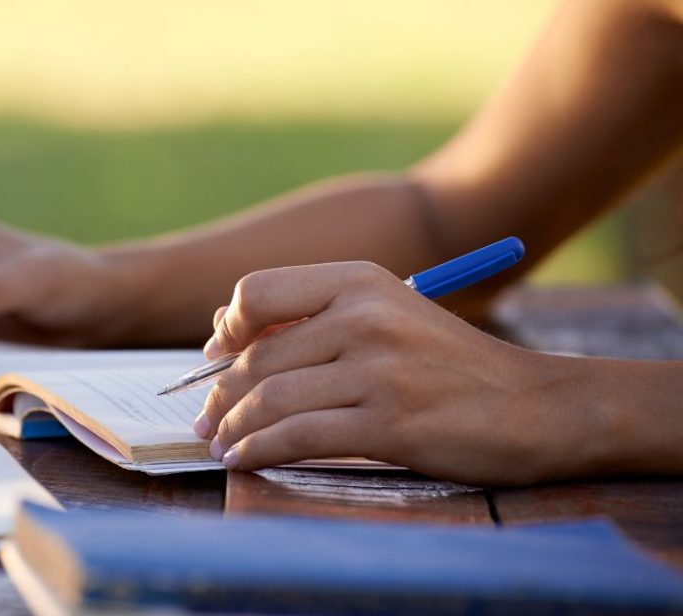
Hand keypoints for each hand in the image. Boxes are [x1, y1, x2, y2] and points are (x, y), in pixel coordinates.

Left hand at [194, 261, 590, 485]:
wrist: (534, 405)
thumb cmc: (448, 363)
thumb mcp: (386, 314)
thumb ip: (312, 316)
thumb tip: (222, 331)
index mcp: (359, 281)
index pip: (257, 292)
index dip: (227, 329)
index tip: (216, 358)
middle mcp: (365, 316)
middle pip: (258, 356)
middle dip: (221, 394)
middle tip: (207, 417)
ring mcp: (378, 370)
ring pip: (271, 399)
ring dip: (234, 428)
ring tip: (220, 443)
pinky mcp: (390, 423)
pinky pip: (298, 438)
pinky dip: (259, 451)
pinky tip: (244, 460)